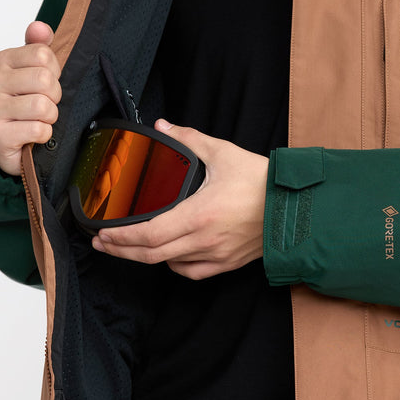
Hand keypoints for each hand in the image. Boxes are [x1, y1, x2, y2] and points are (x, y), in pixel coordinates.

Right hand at [0, 21, 61, 174]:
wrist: (14, 142)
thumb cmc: (27, 101)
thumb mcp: (36, 70)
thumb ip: (39, 45)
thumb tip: (39, 27)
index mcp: (1, 61)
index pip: (43, 54)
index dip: (54, 71)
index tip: (46, 82)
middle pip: (44, 79)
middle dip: (55, 95)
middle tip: (45, 103)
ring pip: (42, 106)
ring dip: (50, 117)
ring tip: (39, 119)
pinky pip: (38, 130)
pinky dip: (44, 135)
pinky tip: (33, 134)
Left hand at [91, 121, 268, 279]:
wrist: (296, 207)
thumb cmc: (262, 182)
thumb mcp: (223, 153)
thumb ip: (188, 140)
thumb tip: (163, 127)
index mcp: (198, 215)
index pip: (148, 234)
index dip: (121, 238)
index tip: (103, 234)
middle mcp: (204, 240)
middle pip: (151, 255)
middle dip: (122, 250)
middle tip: (103, 243)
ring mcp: (216, 255)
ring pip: (169, 265)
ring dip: (145, 257)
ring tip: (129, 246)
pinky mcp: (228, 263)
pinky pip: (192, 272)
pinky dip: (174, 265)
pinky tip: (168, 256)